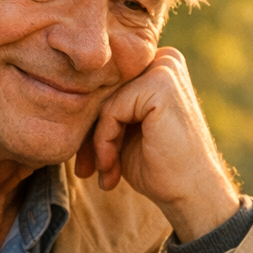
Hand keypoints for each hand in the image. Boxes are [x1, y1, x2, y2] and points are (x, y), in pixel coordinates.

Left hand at [74, 47, 239, 240]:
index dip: (94, 123)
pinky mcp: (160, 84)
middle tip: (86, 171)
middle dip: (90, 134)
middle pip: (104, 90)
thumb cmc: (160, 167)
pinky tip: (112, 167)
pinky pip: (111, 110)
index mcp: (159, 66)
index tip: (87, 162)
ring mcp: (165, 68)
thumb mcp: (126, 131)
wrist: (192, 193)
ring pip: (104, 101)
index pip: (108, 86)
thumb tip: (61, 94)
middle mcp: (165, 59)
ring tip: (105, 172)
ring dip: (97, 143)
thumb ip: (107, 108)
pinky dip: (105, 142)